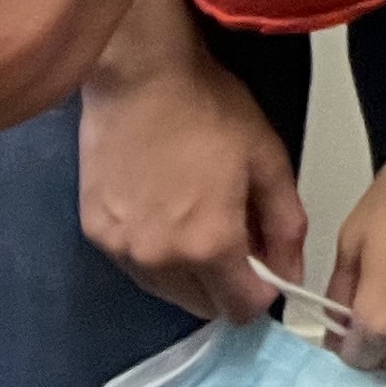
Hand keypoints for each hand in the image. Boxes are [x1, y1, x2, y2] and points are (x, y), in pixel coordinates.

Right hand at [79, 23, 306, 327]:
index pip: (242, 310)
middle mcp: (161, 262)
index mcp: (210, 246)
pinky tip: (161, 207)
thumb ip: (285, 226)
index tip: (265, 262)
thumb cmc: (210, 109)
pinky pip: (135, 264)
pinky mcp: (95, 233)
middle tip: (233, 229)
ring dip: (188, 270)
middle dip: (226, 281)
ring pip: (167, 290)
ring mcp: (121, 251)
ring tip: (194, 213)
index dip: (262, 290)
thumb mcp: (268, 160)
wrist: (141, 76)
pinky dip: (154, 251)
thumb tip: (290, 273)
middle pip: (203, 306)